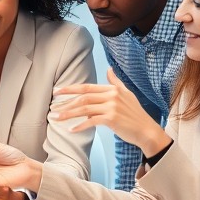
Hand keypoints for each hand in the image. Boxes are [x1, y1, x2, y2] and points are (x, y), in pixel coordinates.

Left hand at [53, 68, 170, 156]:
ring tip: (57, 118)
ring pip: (84, 109)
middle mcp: (111, 96)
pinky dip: (80, 126)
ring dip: (69, 114)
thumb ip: (116, 82)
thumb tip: (109, 69)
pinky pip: (92, 121)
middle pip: (83, 97)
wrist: (147, 130)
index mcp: (112, 89)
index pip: (86, 87)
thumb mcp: (127, 94)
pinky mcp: (112, 119)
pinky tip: (71, 130)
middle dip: (66, 102)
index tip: (57, 92)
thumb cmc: (135, 114)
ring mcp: (112, 107)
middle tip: (52, 107)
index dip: (70, 89)